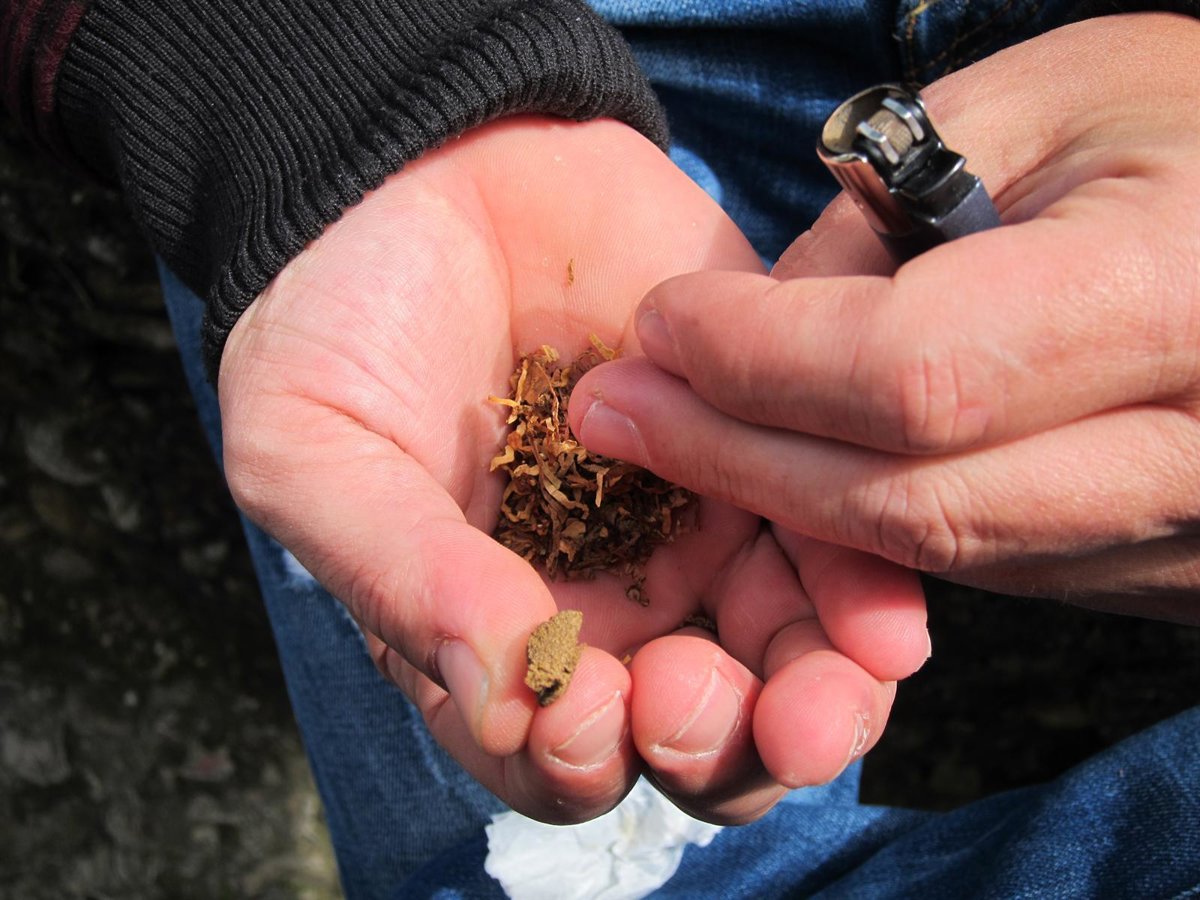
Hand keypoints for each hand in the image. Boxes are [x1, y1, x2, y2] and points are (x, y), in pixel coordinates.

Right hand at [217, 117, 928, 823]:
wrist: (432, 165)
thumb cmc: (341, 317)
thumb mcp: (315, 452)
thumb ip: (402, 574)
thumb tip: (504, 693)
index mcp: (492, 627)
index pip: (557, 753)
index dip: (578, 760)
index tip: (581, 706)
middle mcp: (606, 599)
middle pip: (694, 734)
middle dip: (716, 748)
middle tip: (696, 696)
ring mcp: (692, 527)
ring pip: (785, 665)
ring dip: (818, 702)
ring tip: (835, 684)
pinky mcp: (763, 447)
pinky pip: (837, 548)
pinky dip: (866, 597)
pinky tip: (882, 618)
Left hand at [569, 14, 1199, 623]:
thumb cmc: (1197, 119)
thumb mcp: (1042, 104)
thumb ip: (883, 220)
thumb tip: (759, 328)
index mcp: (1176, 300)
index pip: (914, 374)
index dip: (759, 359)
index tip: (661, 326)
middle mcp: (1198, 454)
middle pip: (911, 499)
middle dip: (734, 459)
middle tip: (617, 414)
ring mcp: (1192, 537)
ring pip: (942, 552)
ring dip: (789, 505)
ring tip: (680, 439)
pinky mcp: (1172, 571)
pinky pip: (990, 564)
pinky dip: (873, 526)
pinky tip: (794, 473)